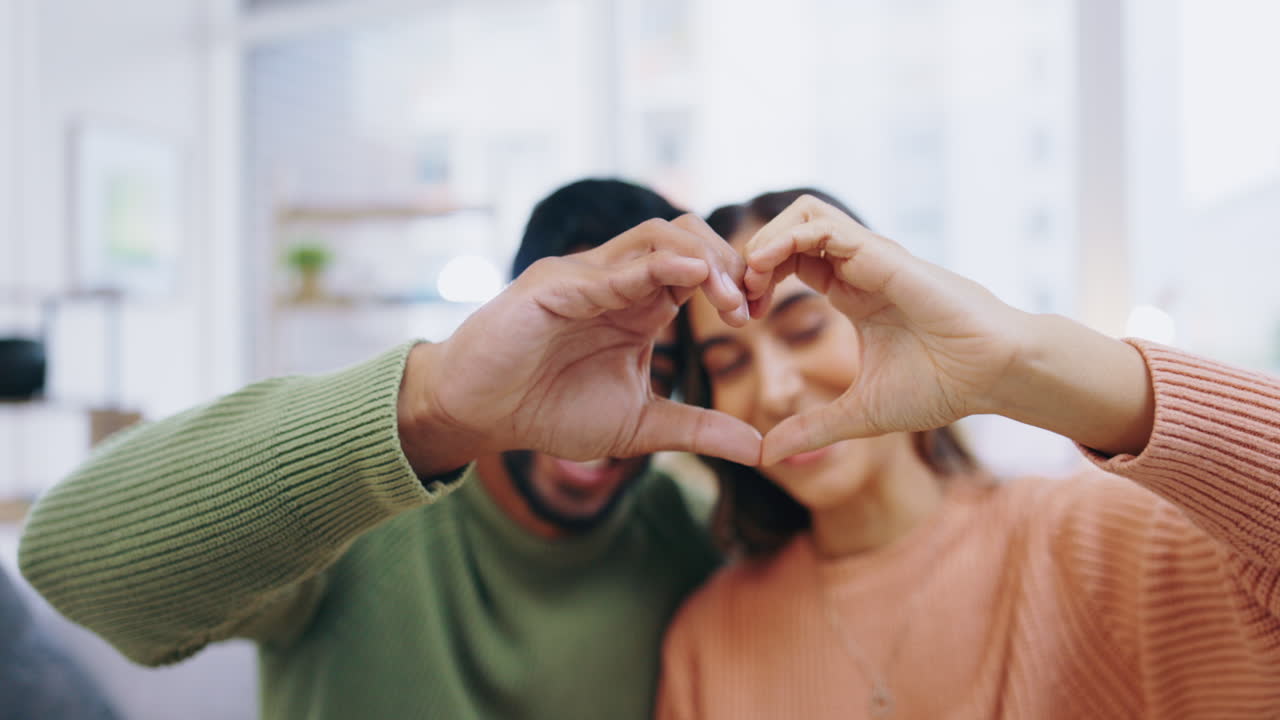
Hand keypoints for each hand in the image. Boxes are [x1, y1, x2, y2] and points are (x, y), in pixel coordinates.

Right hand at [400, 215, 762, 473]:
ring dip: (701, 258)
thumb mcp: (637, 426)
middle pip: (684, 235)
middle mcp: (614, 280)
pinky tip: (688, 277)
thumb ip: (696, 430)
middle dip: (727, 262)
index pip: (698, 267)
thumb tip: (761, 449)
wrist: (478, 414)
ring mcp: (582, 276)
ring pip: (653, 235)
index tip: (759, 317)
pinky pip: (608, 269)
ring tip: (730, 298)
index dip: (734, 281)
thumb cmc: (547, 411)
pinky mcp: (551, 285)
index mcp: (638, 304)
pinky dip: (652, 267)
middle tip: (749, 307)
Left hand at [740, 195, 1028, 464]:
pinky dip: (785, 240)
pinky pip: (822, 225)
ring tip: (751, 282)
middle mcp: (859, 267)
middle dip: (753, 258)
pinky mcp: (881, 254)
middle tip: (738, 298)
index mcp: (852, 292)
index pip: (791, 262)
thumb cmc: (943, 387)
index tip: (743, 319)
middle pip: (790, 231)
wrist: (993, 375)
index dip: (759, 281)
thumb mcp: (859, 414)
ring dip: (766, 241)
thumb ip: (811, 430)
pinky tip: (767, 273)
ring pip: (803, 214)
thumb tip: (765, 456)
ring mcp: (870, 256)